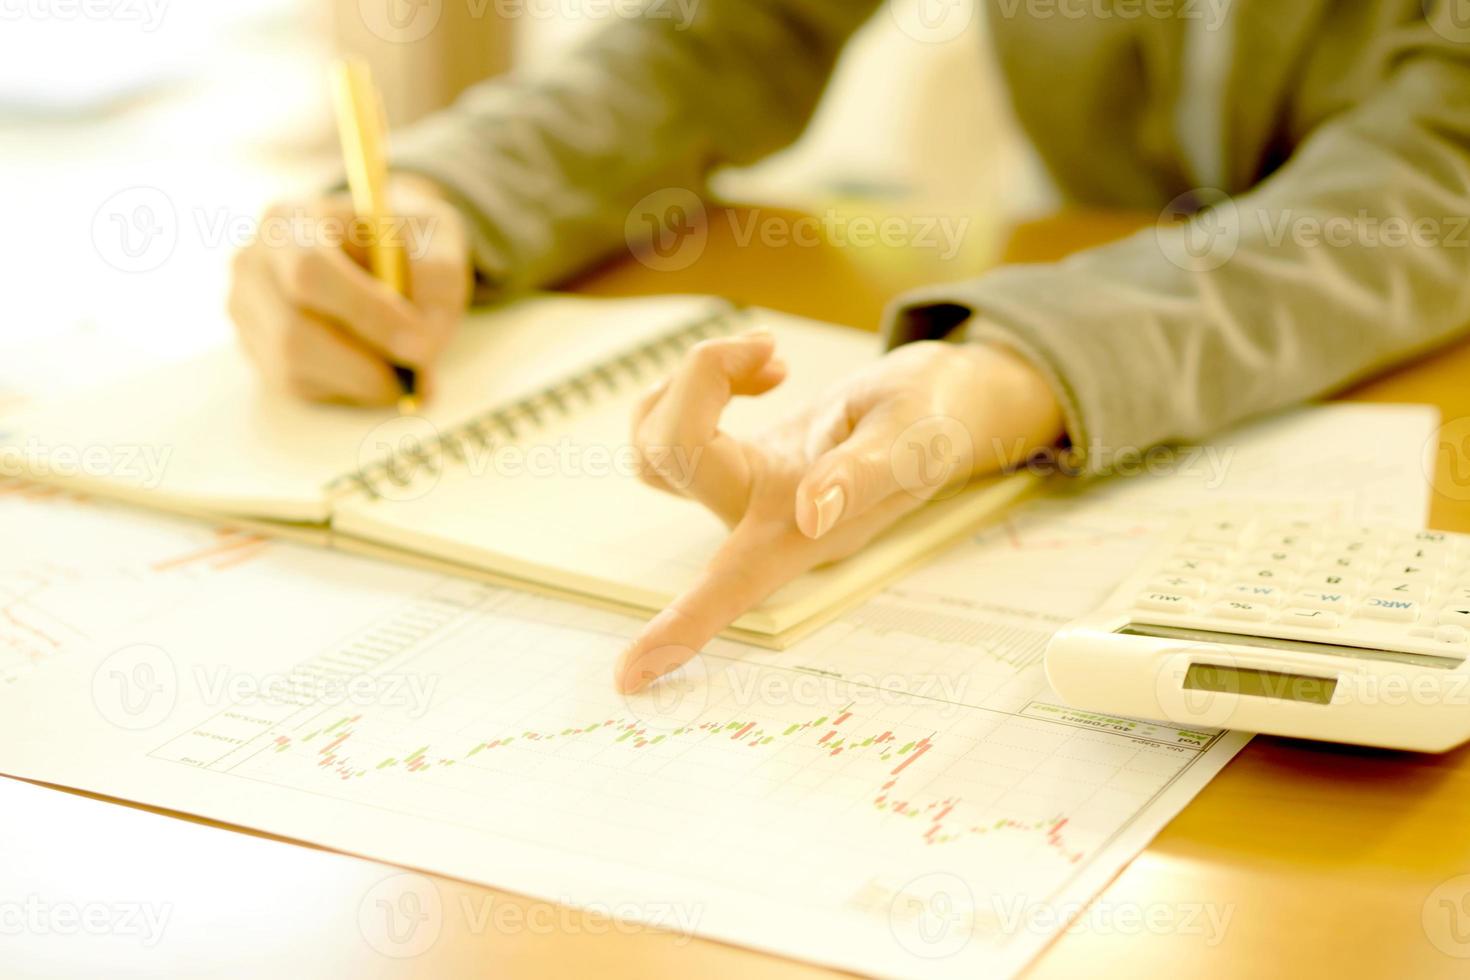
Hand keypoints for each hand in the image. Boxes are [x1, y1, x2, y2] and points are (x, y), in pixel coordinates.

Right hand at [227, 175, 471, 404]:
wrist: (383, 252)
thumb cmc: (407, 244)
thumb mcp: (437, 243)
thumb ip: (436, 279)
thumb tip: (420, 346)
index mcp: (291, 221)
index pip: (310, 272)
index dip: (364, 314)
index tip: (418, 344)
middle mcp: (255, 265)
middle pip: (293, 332)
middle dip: (363, 364)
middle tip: (417, 377)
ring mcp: (248, 311)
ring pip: (293, 367)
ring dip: (359, 382)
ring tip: (405, 377)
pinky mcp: (258, 350)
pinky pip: (298, 386)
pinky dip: (346, 390)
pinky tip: (376, 373)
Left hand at [614, 329, 1064, 692]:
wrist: (936, 399)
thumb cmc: (933, 423)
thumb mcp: (917, 440)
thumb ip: (866, 475)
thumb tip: (814, 513)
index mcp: (803, 531)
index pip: (733, 584)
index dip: (681, 628)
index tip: (627, 678)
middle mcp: (759, 517)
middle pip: (674, 458)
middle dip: (702, 380)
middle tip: (772, 350)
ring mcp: (738, 487)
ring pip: (657, 442)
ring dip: (694, 380)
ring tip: (766, 356)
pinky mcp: (728, 454)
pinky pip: (665, 423)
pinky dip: (698, 380)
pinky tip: (756, 368)